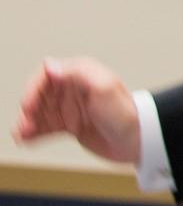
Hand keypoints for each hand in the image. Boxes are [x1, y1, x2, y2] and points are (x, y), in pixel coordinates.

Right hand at [13, 57, 142, 164]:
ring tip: (23, 133)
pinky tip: (26, 139)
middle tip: (26, 123)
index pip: (47, 74)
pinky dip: (33, 132)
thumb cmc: (125, 113)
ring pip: (39, 111)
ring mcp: (70, 107)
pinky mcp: (69, 124)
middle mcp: (73, 88)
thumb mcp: (104, 88)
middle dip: (29, 107)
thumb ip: (77, 74)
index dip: (34, 89)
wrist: (137, 140)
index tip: (29, 105)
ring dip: (28, 121)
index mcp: (81, 73)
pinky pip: (44, 126)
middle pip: (39, 94)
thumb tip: (50, 65)